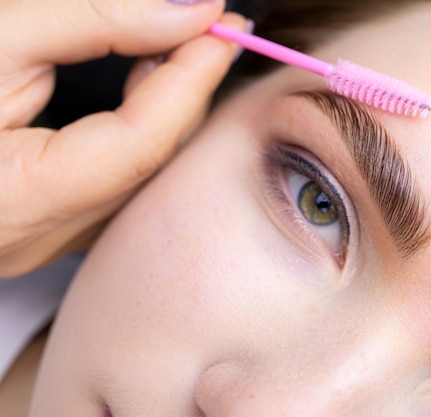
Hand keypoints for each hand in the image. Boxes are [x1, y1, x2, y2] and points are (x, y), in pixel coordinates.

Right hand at [0, 0, 244, 275]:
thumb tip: (189, 11)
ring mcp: (39, 238)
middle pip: (149, 161)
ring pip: (138, 173)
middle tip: (212, 31)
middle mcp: (36, 236)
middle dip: (187, 90)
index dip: (192, 79)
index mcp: (16, 201)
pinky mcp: (39, 223)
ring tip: (180, 48)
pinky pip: (114, 178)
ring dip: (166, 107)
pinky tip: (141, 87)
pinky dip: (139, 129)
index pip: (141, 142)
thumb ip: (96, 21)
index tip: (226, 29)